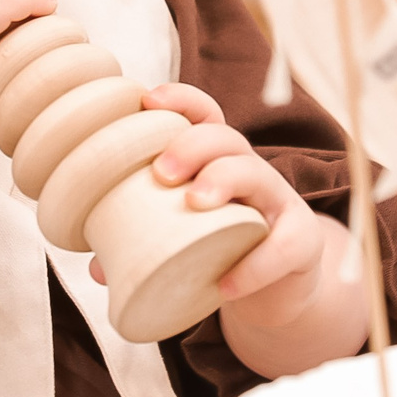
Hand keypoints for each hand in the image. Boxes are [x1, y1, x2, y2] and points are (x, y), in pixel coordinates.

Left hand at [115, 83, 344, 330]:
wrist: (277, 296)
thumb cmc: (220, 254)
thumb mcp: (181, 243)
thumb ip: (141, 248)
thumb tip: (94, 266)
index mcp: (216, 162)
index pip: (204, 116)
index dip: (180, 101)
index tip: (148, 102)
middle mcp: (249, 173)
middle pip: (227, 138)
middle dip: (193, 145)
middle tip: (162, 172)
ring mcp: (279, 204)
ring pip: (258, 174)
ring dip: (223, 180)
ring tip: (194, 203)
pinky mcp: (302, 242)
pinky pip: (286, 244)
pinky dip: (255, 265)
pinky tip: (226, 283)